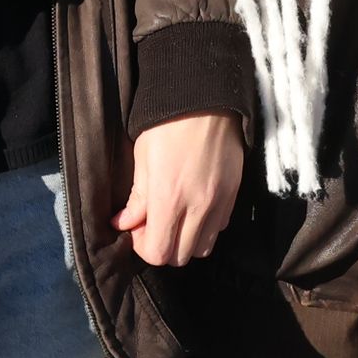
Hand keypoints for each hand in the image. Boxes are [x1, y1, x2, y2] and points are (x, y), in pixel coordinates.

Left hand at [116, 113, 241, 266]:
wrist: (206, 101)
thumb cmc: (167, 126)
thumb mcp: (142, 158)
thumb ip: (136, 199)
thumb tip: (124, 223)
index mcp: (168, 199)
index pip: (158, 252)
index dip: (144, 247)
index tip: (138, 228)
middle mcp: (196, 208)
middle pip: (180, 257)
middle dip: (164, 247)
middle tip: (155, 223)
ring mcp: (219, 203)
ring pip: (202, 248)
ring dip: (186, 241)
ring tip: (177, 219)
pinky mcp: (233, 195)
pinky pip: (219, 229)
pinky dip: (205, 228)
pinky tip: (195, 208)